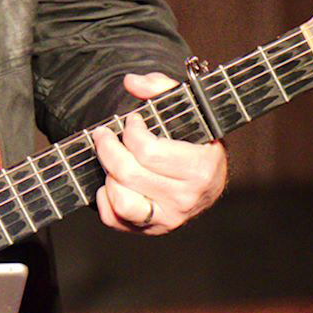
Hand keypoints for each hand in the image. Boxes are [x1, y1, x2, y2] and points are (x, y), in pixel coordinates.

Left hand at [90, 72, 226, 235]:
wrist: (208, 180)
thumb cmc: (195, 141)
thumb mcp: (189, 109)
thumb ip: (161, 87)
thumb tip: (132, 83)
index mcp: (200, 168)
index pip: (148, 150)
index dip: (131, 130)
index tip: (132, 120)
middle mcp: (186, 198)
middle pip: (129, 173)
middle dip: (108, 147)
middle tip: (104, 134)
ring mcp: (169, 218)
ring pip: (121, 199)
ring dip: (108, 175)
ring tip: (112, 159)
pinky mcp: (151, 230)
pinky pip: (114, 219)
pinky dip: (104, 200)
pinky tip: (112, 182)